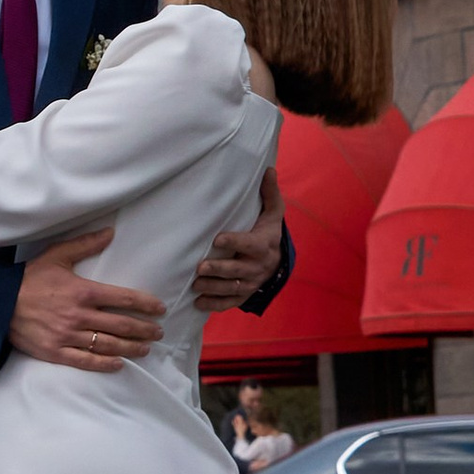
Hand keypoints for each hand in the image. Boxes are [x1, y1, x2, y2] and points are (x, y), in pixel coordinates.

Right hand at [7, 228, 166, 373]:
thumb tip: (110, 232)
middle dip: (144, 329)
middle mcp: (80, 316)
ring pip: (108, 345)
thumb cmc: (28, 278)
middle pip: (122, 325)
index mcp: (83, 292)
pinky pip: (86, 361)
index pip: (124, 299)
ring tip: (145, 349)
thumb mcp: (56, 255)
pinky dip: (105, 364)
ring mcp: (68, 337)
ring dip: (131, 348)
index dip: (146, 305)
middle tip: (158, 332)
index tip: (160, 309)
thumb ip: (85, 244)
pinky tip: (119, 363)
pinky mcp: (56, 352)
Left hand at [192, 167, 283, 315]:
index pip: (249, 244)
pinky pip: (230, 302)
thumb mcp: (272, 212)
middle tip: (200, 267)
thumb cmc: (267, 231)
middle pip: (238, 270)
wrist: (277, 261)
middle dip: (219, 270)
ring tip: (195, 284)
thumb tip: (268, 169)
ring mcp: (251, 283)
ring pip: (232, 288)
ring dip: (213, 287)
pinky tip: (198, 303)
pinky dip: (214, 304)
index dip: (234, 242)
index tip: (217, 239)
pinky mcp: (244, 294)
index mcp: (263, 245)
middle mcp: (257, 266)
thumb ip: (269, 193)